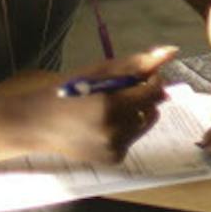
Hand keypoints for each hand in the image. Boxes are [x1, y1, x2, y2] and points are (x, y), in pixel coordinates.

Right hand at [0, 45, 174, 164]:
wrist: (39, 124)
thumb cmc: (68, 92)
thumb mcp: (100, 72)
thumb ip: (137, 64)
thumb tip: (171, 52)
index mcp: (110, 106)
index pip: (153, 91)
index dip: (152, 80)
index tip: (140, 75)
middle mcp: (115, 132)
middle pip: (152, 108)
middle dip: (144, 96)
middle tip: (122, 91)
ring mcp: (114, 149)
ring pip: (145, 123)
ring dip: (137, 112)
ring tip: (111, 107)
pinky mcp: (113, 159)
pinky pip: (134, 137)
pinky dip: (127, 128)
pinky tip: (105, 124)